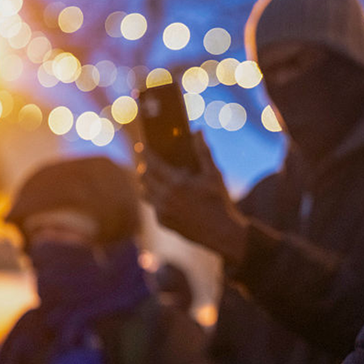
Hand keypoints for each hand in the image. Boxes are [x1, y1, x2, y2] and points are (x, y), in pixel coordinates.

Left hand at [140, 132, 249, 263]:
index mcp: (176, 183)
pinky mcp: (163, 222)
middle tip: (147, 160)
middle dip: (144, 166)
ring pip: (144, 192)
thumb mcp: (214, 174)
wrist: (221, 233)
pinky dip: (155, 198)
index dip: (145, 152)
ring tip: (153, 177)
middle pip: (144, 177)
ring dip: (146, 183)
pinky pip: (153, 206)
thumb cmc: (219, 201)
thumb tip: (198, 131)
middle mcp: (165, 197)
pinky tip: (164, 194)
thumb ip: (203, 152)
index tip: (142, 145)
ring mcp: (162, 211)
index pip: (151, 163)